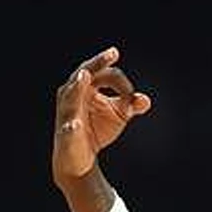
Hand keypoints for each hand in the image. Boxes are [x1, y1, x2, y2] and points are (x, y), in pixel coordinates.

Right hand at [52, 46, 151, 185]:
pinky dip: (72, 127)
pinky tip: (76, 125)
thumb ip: (132, 105)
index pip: (105, 75)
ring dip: (78, 87)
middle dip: (98, 63)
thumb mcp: (119, 116)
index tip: (132, 99)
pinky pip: (68, 129)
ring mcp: (67, 113)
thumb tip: (145, 100)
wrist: (80, 159)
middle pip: (84, 73)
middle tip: (113, 52)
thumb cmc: (97, 130)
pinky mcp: (67, 134)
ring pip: (71, 96)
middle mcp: (73, 94)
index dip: (123, 84)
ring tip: (85, 77)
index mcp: (86, 86)